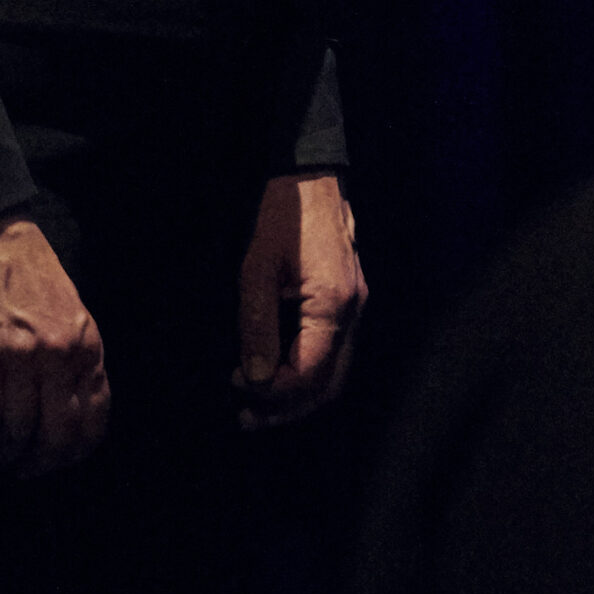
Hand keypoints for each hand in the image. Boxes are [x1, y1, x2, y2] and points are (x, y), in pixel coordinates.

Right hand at [0, 216, 111, 475]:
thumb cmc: (32, 276)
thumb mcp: (74, 314)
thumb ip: (80, 360)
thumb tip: (75, 418)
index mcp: (87, 345)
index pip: (92, 422)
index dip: (71, 455)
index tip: (53, 463)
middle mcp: (59, 353)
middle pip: (56, 435)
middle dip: (37, 464)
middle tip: (20, 469)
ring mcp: (21, 353)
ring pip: (18, 430)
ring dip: (4, 453)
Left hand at [233, 172, 365, 427]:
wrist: (312, 175)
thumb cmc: (283, 215)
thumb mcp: (258, 267)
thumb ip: (257, 326)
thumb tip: (256, 379)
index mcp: (334, 305)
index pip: (309, 374)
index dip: (273, 392)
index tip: (238, 384)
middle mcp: (353, 313)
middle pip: (328, 384)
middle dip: (287, 407)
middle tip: (247, 418)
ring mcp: (355, 307)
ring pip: (334, 373)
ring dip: (296, 393)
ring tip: (256, 403)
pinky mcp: (348, 300)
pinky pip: (332, 352)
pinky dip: (306, 370)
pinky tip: (278, 370)